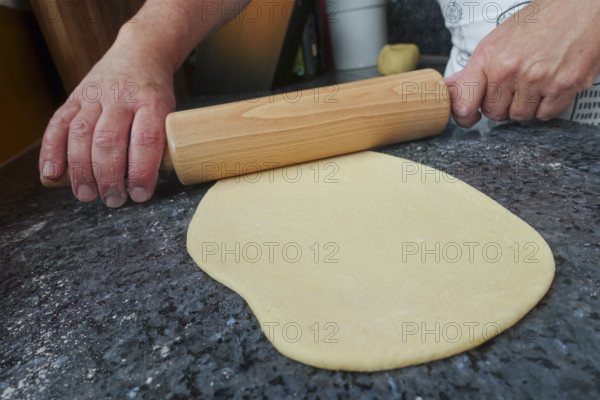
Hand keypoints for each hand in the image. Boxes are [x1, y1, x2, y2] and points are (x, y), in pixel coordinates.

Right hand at [39, 40, 174, 206]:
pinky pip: (58, 123)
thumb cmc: (156, 93)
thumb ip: (158, 141)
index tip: (140, 195)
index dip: (142, 171)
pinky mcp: (74, 96)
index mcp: (151, 102)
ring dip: (82, 170)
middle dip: (109, 177)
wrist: (140, 53)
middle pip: (109, 140)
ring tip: (87, 195)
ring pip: (82, 133)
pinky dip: (52, 150)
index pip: (145, 139)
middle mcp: (121, 97)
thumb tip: (145, 183)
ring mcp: (95, 95)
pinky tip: (53, 173)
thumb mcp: (169, 111)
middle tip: (113, 200)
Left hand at [446, 0, 599, 127]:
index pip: (464, 103)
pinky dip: (547, 106)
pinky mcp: (564, 86)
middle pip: (494, 113)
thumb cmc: (540, 20)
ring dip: (526, 106)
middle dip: (501, 105)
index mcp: (489, 58)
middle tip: (513, 87)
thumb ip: (474, 69)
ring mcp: (537, 80)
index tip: (469, 116)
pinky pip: (546, 115)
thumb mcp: (498, 39)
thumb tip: (451, 88)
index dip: (464, 114)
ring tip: (533, 83)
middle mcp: (510, 70)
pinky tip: (549, 86)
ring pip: (520, 116)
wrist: (582, 7)